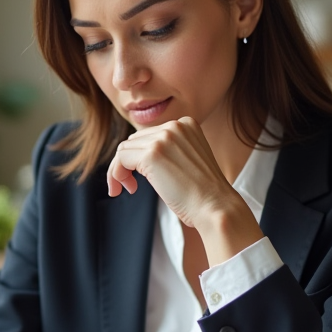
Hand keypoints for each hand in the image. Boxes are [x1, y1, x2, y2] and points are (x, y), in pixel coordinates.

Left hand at [106, 117, 263, 266]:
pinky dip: (116, 175)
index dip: (140, 157)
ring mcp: (164, 138)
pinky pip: (120, 160)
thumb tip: (134, 155)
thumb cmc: (202, 194)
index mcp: (187, 124)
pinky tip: (126, 189)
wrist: (215, 207)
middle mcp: (175, 126)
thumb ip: (168, 151)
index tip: (142, 178)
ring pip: (124, 149)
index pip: (149, 135)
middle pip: (134, 141)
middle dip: (128, 164)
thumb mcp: (187, 161)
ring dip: (120, 171)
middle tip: (131, 186)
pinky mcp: (152, 154)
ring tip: (127, 189)